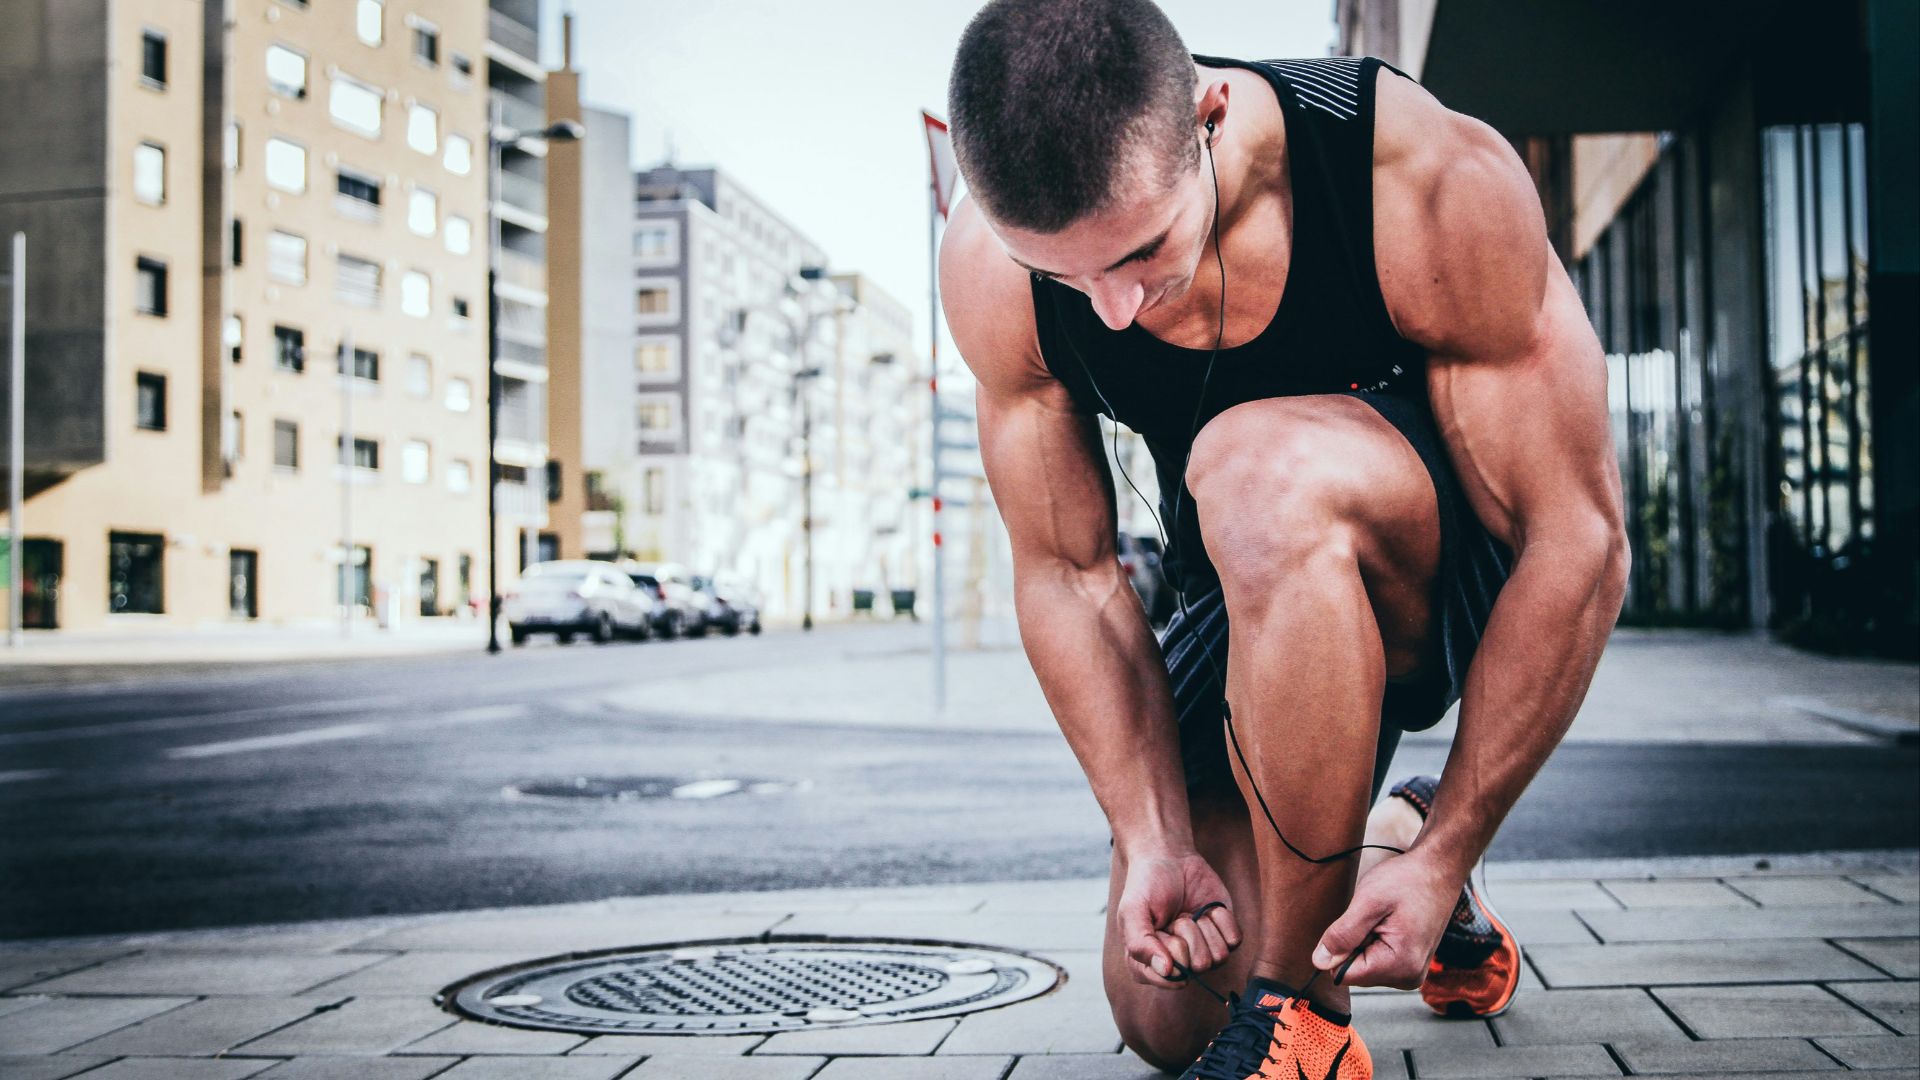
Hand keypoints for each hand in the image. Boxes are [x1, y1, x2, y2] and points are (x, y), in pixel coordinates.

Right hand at [1115, 849, 1242, 989]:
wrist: (1169, 857)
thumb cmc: (1146, 885)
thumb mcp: (1132, 912)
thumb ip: (1140, 944)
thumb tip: (1166, 971)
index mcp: (1150, 965)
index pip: (1171, 978)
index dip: (1169, 952)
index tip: (1160, 929)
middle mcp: (1179, 964)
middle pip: (1197, 967)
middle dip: (1186, 934)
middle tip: (1175, 916)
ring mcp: (1203, 951)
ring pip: (1219, 957)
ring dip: (1203, 927)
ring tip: (1189, 912)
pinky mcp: (1223, 936)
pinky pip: (1234, 941)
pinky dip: (1221, 920)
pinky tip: (1206, 909)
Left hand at [1312, 850, 1459, 989]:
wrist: (1438, 869)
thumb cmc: (1408, 880)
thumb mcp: (1368, 901)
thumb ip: (1343, 934)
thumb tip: (1319, 962)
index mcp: (1399, 966)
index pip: (1345, 975)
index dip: (1340, 947)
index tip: (1360, 922)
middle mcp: (1408, 977)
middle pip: (1356, 971)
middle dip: (1356, 943)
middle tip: (1376, 917)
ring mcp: (1411, 972)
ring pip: (1365, 964)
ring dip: (1366, 940)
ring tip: (1386, 917)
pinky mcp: (1410, 963)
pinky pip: (1378, 959)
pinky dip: (1376, 940)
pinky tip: (1391, 922)